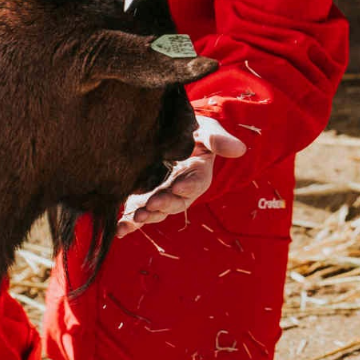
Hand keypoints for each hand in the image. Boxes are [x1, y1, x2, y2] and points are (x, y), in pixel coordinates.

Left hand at [117, 114, 246, 237]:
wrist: (168, 132)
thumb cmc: (190, 129)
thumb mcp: (206, 129)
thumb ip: (218, 139)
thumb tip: (240, 150)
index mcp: (197, 173)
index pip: (196, 183)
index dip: (188, 186)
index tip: (178, 187)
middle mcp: (180, 189)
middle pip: (176, 202)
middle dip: (165, 204)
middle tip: (153, 204)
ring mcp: (162, 194)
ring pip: (157, 211)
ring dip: (148, 216)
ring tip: (137, 217)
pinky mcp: (144, 198)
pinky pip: (138, 214)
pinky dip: (129, 224)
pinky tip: (120, 230)